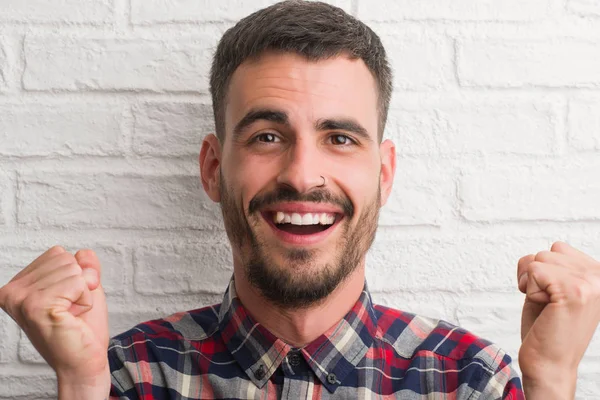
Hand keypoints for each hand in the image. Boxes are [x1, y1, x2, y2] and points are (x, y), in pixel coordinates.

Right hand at [0, 246, 109, 391]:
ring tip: (70, 315)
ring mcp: (22, 298)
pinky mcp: (37, 306)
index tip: (66, 300)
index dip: (75, 275)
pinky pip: (79, 283)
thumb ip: (84, 265)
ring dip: (83, 293)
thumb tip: (83, 252)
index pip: (58, 253)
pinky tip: (73, 318)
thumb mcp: (85, 287)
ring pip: (74, 269)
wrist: (83, 361)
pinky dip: (85, 300)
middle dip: (80, 283)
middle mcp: (13, 291)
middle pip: (66, 258)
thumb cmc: (82, 327)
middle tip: (70, 310)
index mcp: (18, 285)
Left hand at [517, 241, 599, 398]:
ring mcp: (589, 283)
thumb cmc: (546, 327)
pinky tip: (544, 309)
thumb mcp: (555, 288)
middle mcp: (599, 276)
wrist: (549, 364)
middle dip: (534, 277)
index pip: (557, 247)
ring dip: (531, 284)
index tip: (552, 297)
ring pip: (537, 259)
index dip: (542, 271)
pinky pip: (533, 270)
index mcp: (598, 274)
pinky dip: (529, 290)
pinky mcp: (574, 292)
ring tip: (546, 307)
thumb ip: (558, 266)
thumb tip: (555, 246)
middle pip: (545, 252)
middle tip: (547, 305)